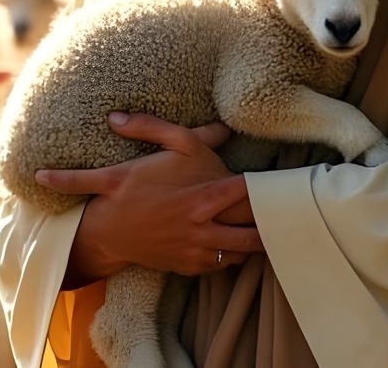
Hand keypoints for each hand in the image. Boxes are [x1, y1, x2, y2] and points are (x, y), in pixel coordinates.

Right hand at [37, 112, 262, 286]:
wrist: (106, 230)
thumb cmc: (132, 187)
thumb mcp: (158, 152)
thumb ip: (185, 130)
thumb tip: (214, 120)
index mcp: (201, 198)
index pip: (248, 193)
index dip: (265, 187)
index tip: (275, 181)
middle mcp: (204, 229)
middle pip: (254, 227)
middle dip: (270, 216)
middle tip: (281, 204)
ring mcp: (198, 251)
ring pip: (244, 249)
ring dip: (255, 236)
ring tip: (265, 223)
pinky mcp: (192, 266)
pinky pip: (226, 264)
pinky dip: (235, 252)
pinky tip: (237, 236)